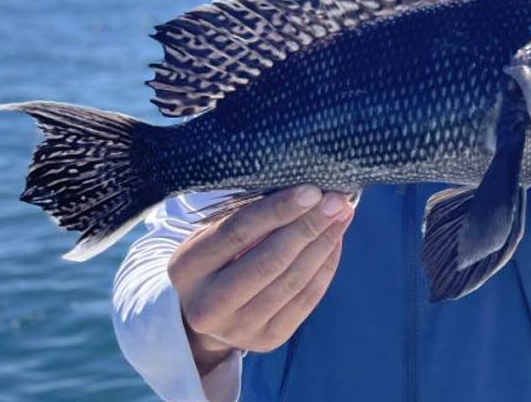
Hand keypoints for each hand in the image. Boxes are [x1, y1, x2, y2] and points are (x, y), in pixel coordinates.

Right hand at [167, 185, 353, 375]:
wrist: (201, 317)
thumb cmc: (214, 259)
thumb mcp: (211, 235)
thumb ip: (247, 216)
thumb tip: (304, 192)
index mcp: (187, 268)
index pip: (238, 232)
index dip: (278, 210)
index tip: (311, 190)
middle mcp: (208, 304)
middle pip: (269, 259)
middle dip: (309, 226)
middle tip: (336, 200)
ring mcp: (238, 328)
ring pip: (292, 280)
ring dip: (324, 243)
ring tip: (343, 215)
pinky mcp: (268, 340)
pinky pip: (306, 299)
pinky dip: (326, 266)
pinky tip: (336, 241)